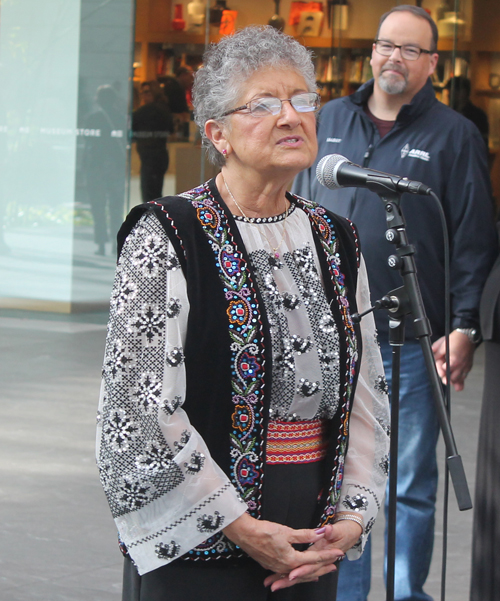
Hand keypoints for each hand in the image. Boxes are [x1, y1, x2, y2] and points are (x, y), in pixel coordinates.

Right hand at [223, 513, 341, 587]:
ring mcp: (277, 568)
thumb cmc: (265, 531)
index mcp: (291, 559)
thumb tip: (321, 533)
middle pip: (308, 570)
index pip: (314, 558)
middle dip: (322, 568)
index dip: (328, 555)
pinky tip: (299, 571)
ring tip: (321, 572)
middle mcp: (286, 567)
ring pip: (299, 573)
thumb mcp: (287, 531)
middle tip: (335, 566)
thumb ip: (305, 534)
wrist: (244, 534)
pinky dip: (298, 572)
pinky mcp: (271, 565)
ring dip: (311, 572)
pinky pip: (289, 572)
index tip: (339, 553)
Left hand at [432, 330, 474, 390]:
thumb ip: (436, 354)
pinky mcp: (468, 367)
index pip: (444, 370)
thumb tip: (432, 359)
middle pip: (451, 379)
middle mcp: (460, 365)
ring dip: (451, 381)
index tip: (439, 366)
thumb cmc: (455, 339)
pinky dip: (459, 382)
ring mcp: (465, 367)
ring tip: (447, 379)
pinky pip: (464, 378)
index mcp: (453, 359)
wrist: (467, 337)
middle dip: (445, 377)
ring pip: (457, 380)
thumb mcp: (441, 345)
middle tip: (442, 374)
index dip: (439, 369)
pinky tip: (456, 386)